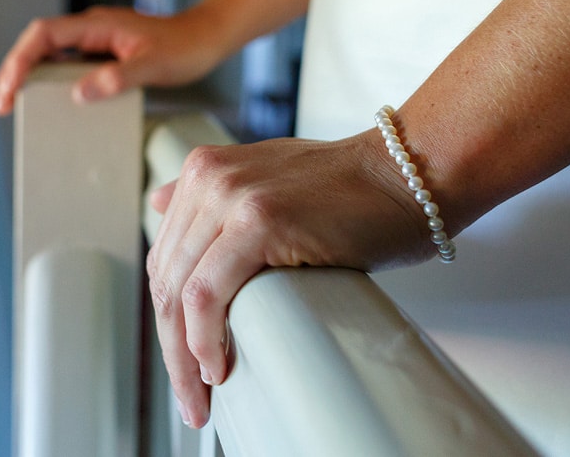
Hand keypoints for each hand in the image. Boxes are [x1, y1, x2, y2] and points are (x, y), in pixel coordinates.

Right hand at [0, 6, 222, 115]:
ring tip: (15, 104)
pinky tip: (50, 101)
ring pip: (49, 53)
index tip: (10, 88)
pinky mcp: (102, 52)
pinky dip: (51, 80)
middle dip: (15, 70)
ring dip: (29, 75)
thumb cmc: (184, 48)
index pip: (44, 35)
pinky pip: (67, 64)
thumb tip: (79, 94)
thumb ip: (118, 78)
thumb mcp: (153, 67)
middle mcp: (90, 29)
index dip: (20, 60)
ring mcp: (95, 40)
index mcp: (96, 25)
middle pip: (38, 42)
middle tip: (3, 104)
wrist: (205, 37)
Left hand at [145, 132, 429, 428]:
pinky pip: (210, 293)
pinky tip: (218, 367)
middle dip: (172, 348)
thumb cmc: (354, 191)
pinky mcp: (258, 219)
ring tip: (201, 397)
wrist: (409, 172)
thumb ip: (217, 197)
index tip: (181, 363)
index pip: (165, 259)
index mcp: (205, 170)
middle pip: (167, 279)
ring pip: (182, 292)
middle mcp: (209, 177)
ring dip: (184, 357)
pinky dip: (206, 338)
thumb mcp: (267, 180)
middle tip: (189, 398)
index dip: (168, 319)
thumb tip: (160, 204)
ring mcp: (231, 195)